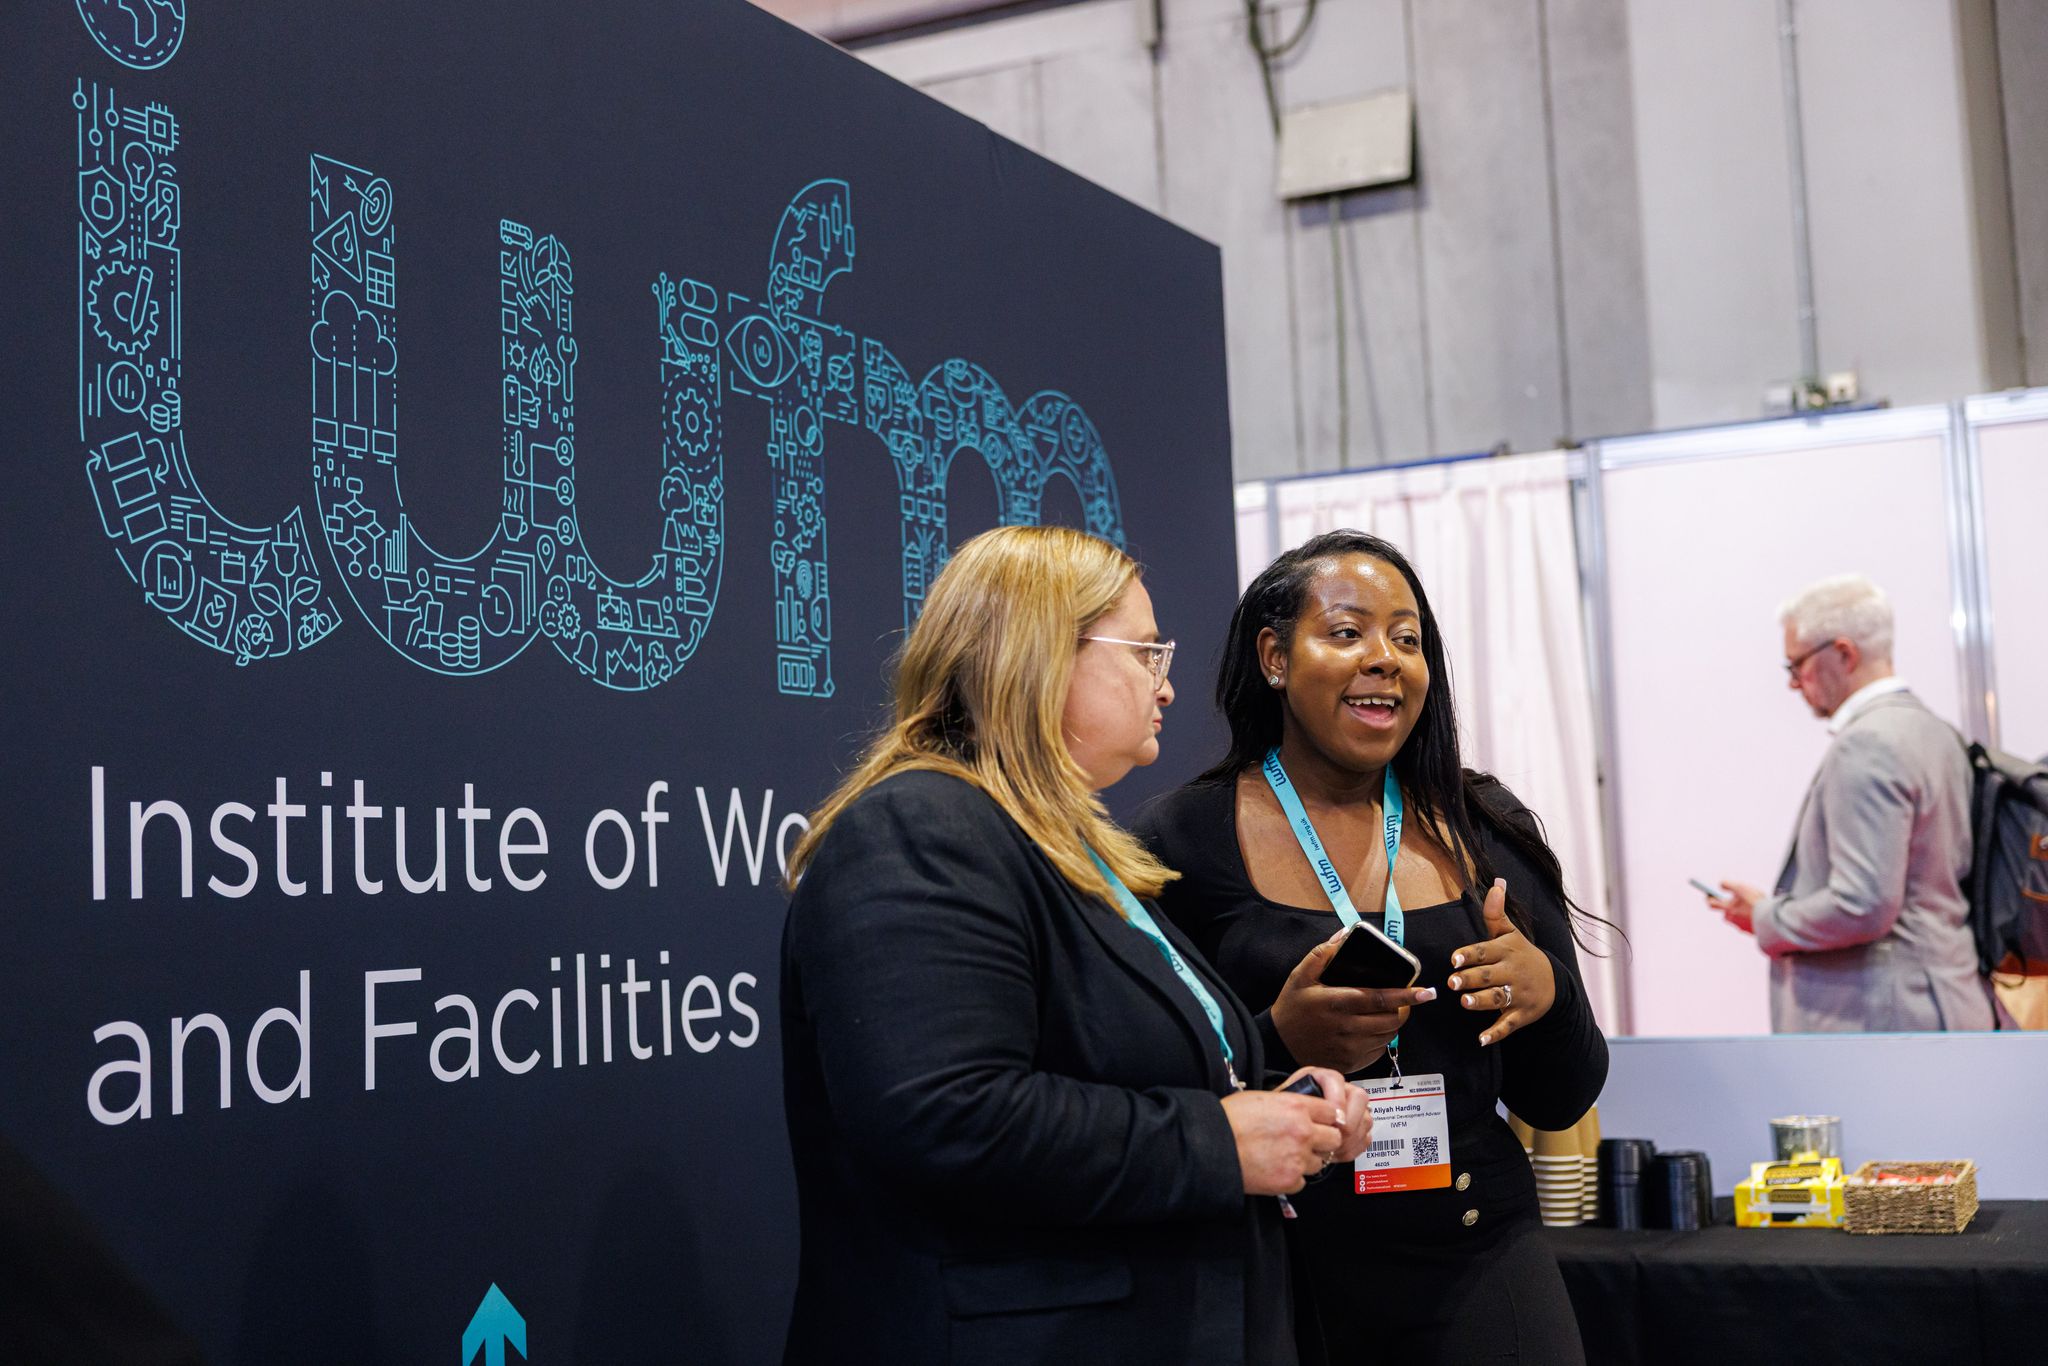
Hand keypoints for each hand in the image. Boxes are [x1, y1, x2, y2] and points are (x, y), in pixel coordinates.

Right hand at [1221, 1077, 1348, 1195]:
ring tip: (1283, 1156)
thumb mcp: (1261, 1098)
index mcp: (1296, 1107)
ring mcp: (1298, 1158)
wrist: (1212, 1147)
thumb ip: (1288, 1104)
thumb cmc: (1229, 1119)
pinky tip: (1275, 1169)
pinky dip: (1292, 1177)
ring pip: (1319, 1162)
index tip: (1319, 1123)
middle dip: (1322, 1140)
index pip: (1332, 1112)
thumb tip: (1300, 1110)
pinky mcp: (1290, 1180)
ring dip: (1306, 1160)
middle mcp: (1303, 1131)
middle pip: (1334, 1138)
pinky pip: (1302, 1181)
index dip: (1325, 1118)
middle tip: (1305, 1142)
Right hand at [1270, 926, 1438, 1071]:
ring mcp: (1349, 1049)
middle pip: (1391, 1020)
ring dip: (1394, 1024)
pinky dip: (1382, 1039)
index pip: (1381, 999)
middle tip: (1404, 1000)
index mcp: (1337, 1003)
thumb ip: (1323, 953)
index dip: (1407, 996)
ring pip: (1388, 1036)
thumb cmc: (1291, 1007)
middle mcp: (1346, 1028)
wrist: (1277, 1044)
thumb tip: (1345, 934)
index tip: (1427, 992)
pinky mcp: (1350, 1063)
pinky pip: (1377, 1051)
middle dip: (1404, 1009)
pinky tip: (1373, 1029)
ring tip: (1388, 1012)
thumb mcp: (1301, 975)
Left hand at [1448, 879, 1555, 1046]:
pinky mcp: (1522, 1015)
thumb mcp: (1510, 933)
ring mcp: (1518, 995)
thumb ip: (1496, 912)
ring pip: (1498, 999)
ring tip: (1465, 1002)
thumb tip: (1497, 882)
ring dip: (1481, 1002)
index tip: (1454, 958)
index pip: (1486, 951)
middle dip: (1471, 979)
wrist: (1554, 982)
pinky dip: (1496, 1033)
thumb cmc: (1521, 954)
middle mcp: (1512, 973)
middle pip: (1489, 976)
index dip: (1470, 954)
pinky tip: (1481, 1039)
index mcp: (1506, 951)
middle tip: (1452, 982)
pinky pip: (1508, 1025)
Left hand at [1713, 880, 1762, 933]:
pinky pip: (1748, 924)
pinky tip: (1758, 913)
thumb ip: (1728, 884)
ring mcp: (1742, 927)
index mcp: (1727, 909)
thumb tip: (1721, 884)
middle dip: (1729, 906)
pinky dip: (1751, 919)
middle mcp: (1732, 920)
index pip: (1712, 904)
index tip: (1708, 894)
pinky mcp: (1751, 932)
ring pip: (1737, 918)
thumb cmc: (1755, 902)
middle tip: (1737, 899)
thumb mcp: (1740, 887)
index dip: (1709, 898)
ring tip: (1751, 906)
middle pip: (1726, 912)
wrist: (1772, 918)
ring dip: (1741, 913)